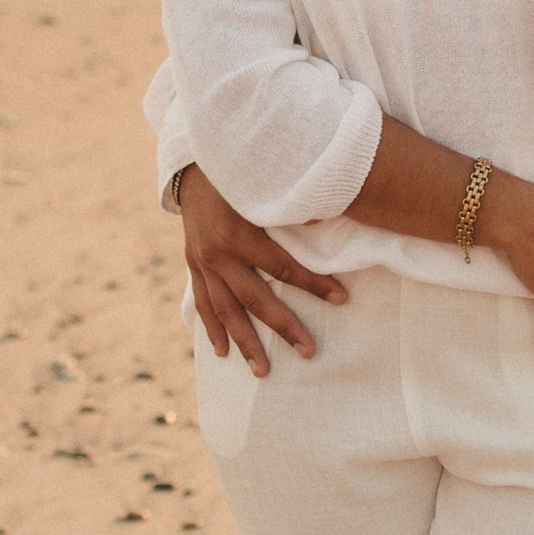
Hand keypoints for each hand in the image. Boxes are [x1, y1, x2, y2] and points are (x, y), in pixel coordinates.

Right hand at [181, 163, 349, 374]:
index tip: (341, 299)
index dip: (314, 284)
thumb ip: (294, 205)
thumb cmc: (236, 170)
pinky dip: (212, 329)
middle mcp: (216, 254)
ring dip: (245, 343)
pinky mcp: (192, 265)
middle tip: (310, 352)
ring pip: (226, 311)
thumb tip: (331, 218)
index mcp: (238, 234)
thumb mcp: (263, 184)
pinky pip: (203, 303)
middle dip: (284, 327)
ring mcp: (201, 263)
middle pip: (256, 300)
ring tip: (263, 372)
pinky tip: (223, 353)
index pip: (283, 268)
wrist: (192, 162)